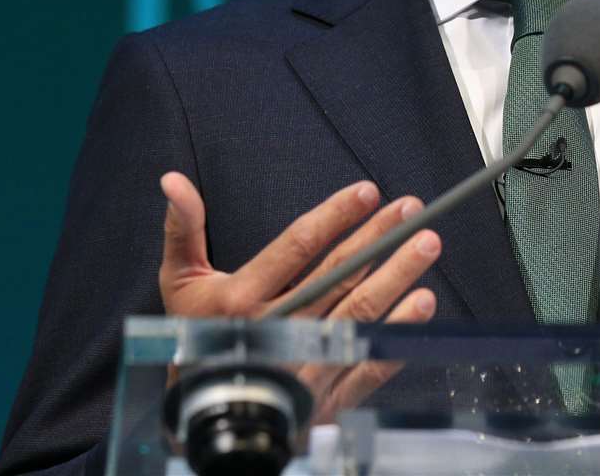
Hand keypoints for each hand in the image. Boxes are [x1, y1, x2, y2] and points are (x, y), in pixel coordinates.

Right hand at [158, 172, 439, 422]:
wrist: (205, 418)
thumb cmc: (196, 339)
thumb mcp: (180, 284)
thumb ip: (183, 229)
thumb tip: (173, 180)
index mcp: (241, 300)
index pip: (296, 247)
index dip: (334, 216)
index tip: (368, 191)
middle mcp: (275, 330)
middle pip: (336, 276)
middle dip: (376, 238)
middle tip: (410, 209)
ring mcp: (303, 364)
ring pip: (357, 312)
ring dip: (397, 276)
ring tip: (426, 243)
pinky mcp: (325, 396)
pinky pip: (368, 361)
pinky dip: (398, 332)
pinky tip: (422, 304)